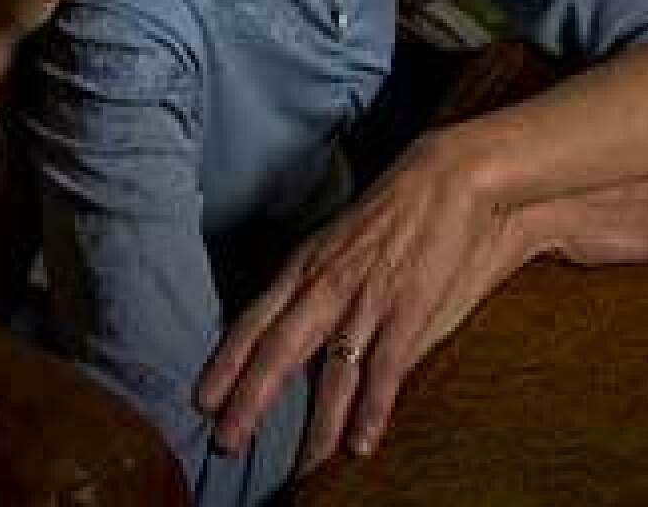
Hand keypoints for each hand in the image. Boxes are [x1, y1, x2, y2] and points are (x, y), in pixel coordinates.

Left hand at [197, 133, 528, 476]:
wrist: (446, 177)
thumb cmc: (394, 211)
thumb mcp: (341, 243)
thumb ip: (322, 288)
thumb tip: (307, 335)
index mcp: (307, 264)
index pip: (254, 319)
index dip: (227, 361)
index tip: (201, 397)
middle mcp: (327, 282)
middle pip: (278, 349)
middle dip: (249, 399)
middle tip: (225, 442)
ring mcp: (368, 297)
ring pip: (331, 371)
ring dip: (315, 424)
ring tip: (300, 469)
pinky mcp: (409, 307)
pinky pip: (385, 368)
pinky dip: (373, 410)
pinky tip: (362, 444)